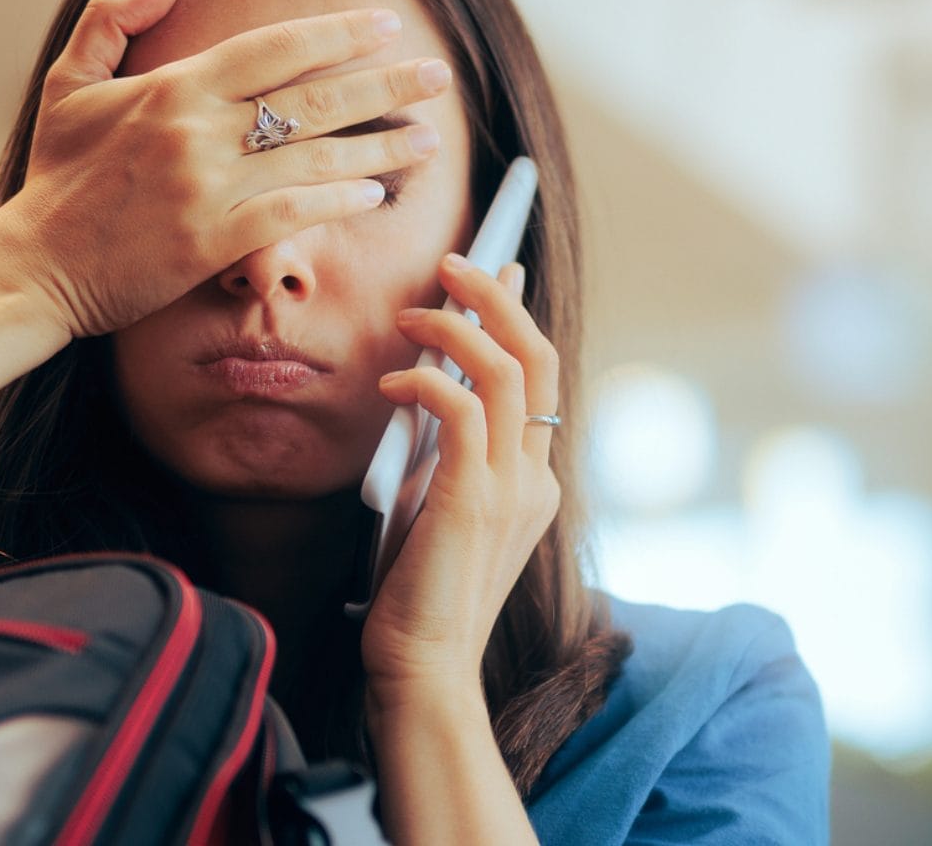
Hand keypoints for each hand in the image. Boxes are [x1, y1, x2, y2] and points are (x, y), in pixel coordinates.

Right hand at [0, 0, 451, 338]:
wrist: (33, 266)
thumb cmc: (56, 178)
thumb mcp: (69, 82)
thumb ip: (111, 20)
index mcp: (173, 86)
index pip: (274, 47)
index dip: (337, 34)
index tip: (387, 26)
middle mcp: (197, 131)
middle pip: (313, 98)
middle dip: (385, 84)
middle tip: (437, 75)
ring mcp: (207, 188)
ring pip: (314, 158)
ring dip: (380, 148)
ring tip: (427, 140)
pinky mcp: (210, 243)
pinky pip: (293, 215)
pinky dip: (337, 200)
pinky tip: (374, 194)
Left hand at [364, 256, 560, 694]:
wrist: (422, 668)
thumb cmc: (417, 593)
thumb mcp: (437, 505)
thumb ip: (445, 450)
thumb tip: (426, 383)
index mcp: (533, 479)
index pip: (540, 376)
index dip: (517, 315)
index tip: (495, 269)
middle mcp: (535, 477)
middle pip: (537, 356)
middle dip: (497, 297)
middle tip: (453, 263)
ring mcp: (512, 488)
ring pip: (507, 369)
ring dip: (457, 326)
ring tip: (412, 312)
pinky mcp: (474, 500)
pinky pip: (458, 409)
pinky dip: (424, 381)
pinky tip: (391, 382)